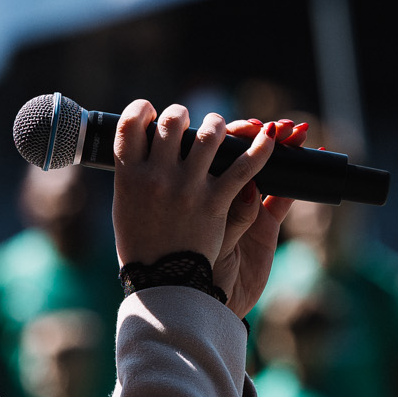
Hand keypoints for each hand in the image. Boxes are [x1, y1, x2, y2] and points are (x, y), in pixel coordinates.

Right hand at [110, 106, 297, 313]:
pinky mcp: (216, 202)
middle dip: (182, 114)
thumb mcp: (127, 211)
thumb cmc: (143, 251)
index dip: (140, 110)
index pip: (129, 125)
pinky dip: (261, 148)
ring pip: (209, 136)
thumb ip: (136, 180)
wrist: (163, 286)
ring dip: (219, 126)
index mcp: (128, 177)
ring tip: (222, 129)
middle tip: (188, 120)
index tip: (149, 112)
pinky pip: (244, 167)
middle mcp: (156, 176)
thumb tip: (144, 154)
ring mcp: (187, 187)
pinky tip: (270, 135)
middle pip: (172, 123)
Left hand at [213, 118, 303, 314]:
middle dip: (260, 135)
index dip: (233, 135)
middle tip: (278, 128)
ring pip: (267, 169)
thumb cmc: (189, 269)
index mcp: (199, 189)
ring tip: (298, 134)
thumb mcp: (207, 239)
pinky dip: (302, 177)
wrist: (205, 303)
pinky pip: (287, 196)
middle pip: (242, 154)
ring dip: (283, 148)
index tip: (251, 128)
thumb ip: (231, 216)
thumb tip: (250, 189)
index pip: (216, 151)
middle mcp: (221, 192)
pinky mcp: (268, 225)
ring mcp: (246, 206)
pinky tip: (315, 156)